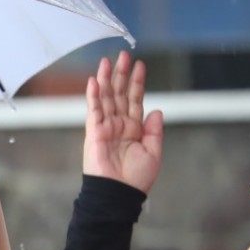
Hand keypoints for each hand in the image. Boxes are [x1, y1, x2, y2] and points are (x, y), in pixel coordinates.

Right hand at [83, 50, 162, 193]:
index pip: (134, 100)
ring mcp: (105, 127)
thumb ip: (154, 130)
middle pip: (119, 94)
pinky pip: (93, 110)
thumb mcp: (153, 152)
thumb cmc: (135, 179)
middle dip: (121, 74)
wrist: (118, 194)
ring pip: (105, 98)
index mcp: (133, 128)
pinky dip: (93, 96)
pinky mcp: (94, 133)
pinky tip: (94, 81)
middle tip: (123, 55)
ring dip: (106, 79)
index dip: (137, 82)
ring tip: (107, 61)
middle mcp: (119, 125)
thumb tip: (156, 110)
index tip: (140, 65)